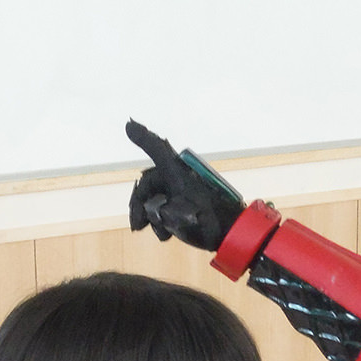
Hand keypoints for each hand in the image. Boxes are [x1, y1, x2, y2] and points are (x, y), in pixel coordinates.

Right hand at [125, 120, 246, 250]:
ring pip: (154, 198)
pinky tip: (166, 234)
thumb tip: (149, 201)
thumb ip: (160, 205)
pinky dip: (160, 220)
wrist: (232, 234)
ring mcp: (182, 191)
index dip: (143, 139)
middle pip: (149, 184)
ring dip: (150, 216)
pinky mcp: (185, 204)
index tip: (129, 125)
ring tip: (161, 235)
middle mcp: (178, 177)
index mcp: (178, 173)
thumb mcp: (182, 214)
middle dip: (139, 204)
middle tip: (137, 226)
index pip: (158, 150)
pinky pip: (164, 208)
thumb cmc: (209, 221)